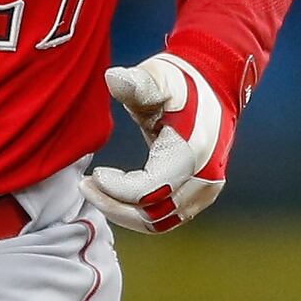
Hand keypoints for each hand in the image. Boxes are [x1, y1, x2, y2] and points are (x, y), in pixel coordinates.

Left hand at [83, 50, 231, 232]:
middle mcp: (204, 178)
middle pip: (151, 215)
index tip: (94, 174)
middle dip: (113, 204)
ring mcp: (206, 190)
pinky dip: (140, 212)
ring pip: (158, 223)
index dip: (115, 190)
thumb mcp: (158, 77)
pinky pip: (167, 218)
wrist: (215, 85)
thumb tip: (112, 78)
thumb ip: (138, 82)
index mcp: (191, 152)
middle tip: (85, 186)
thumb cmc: (181, 81)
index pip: (146, 192)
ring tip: (98, 191)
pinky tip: (118, 193)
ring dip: (125, 212)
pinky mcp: (202, 194)